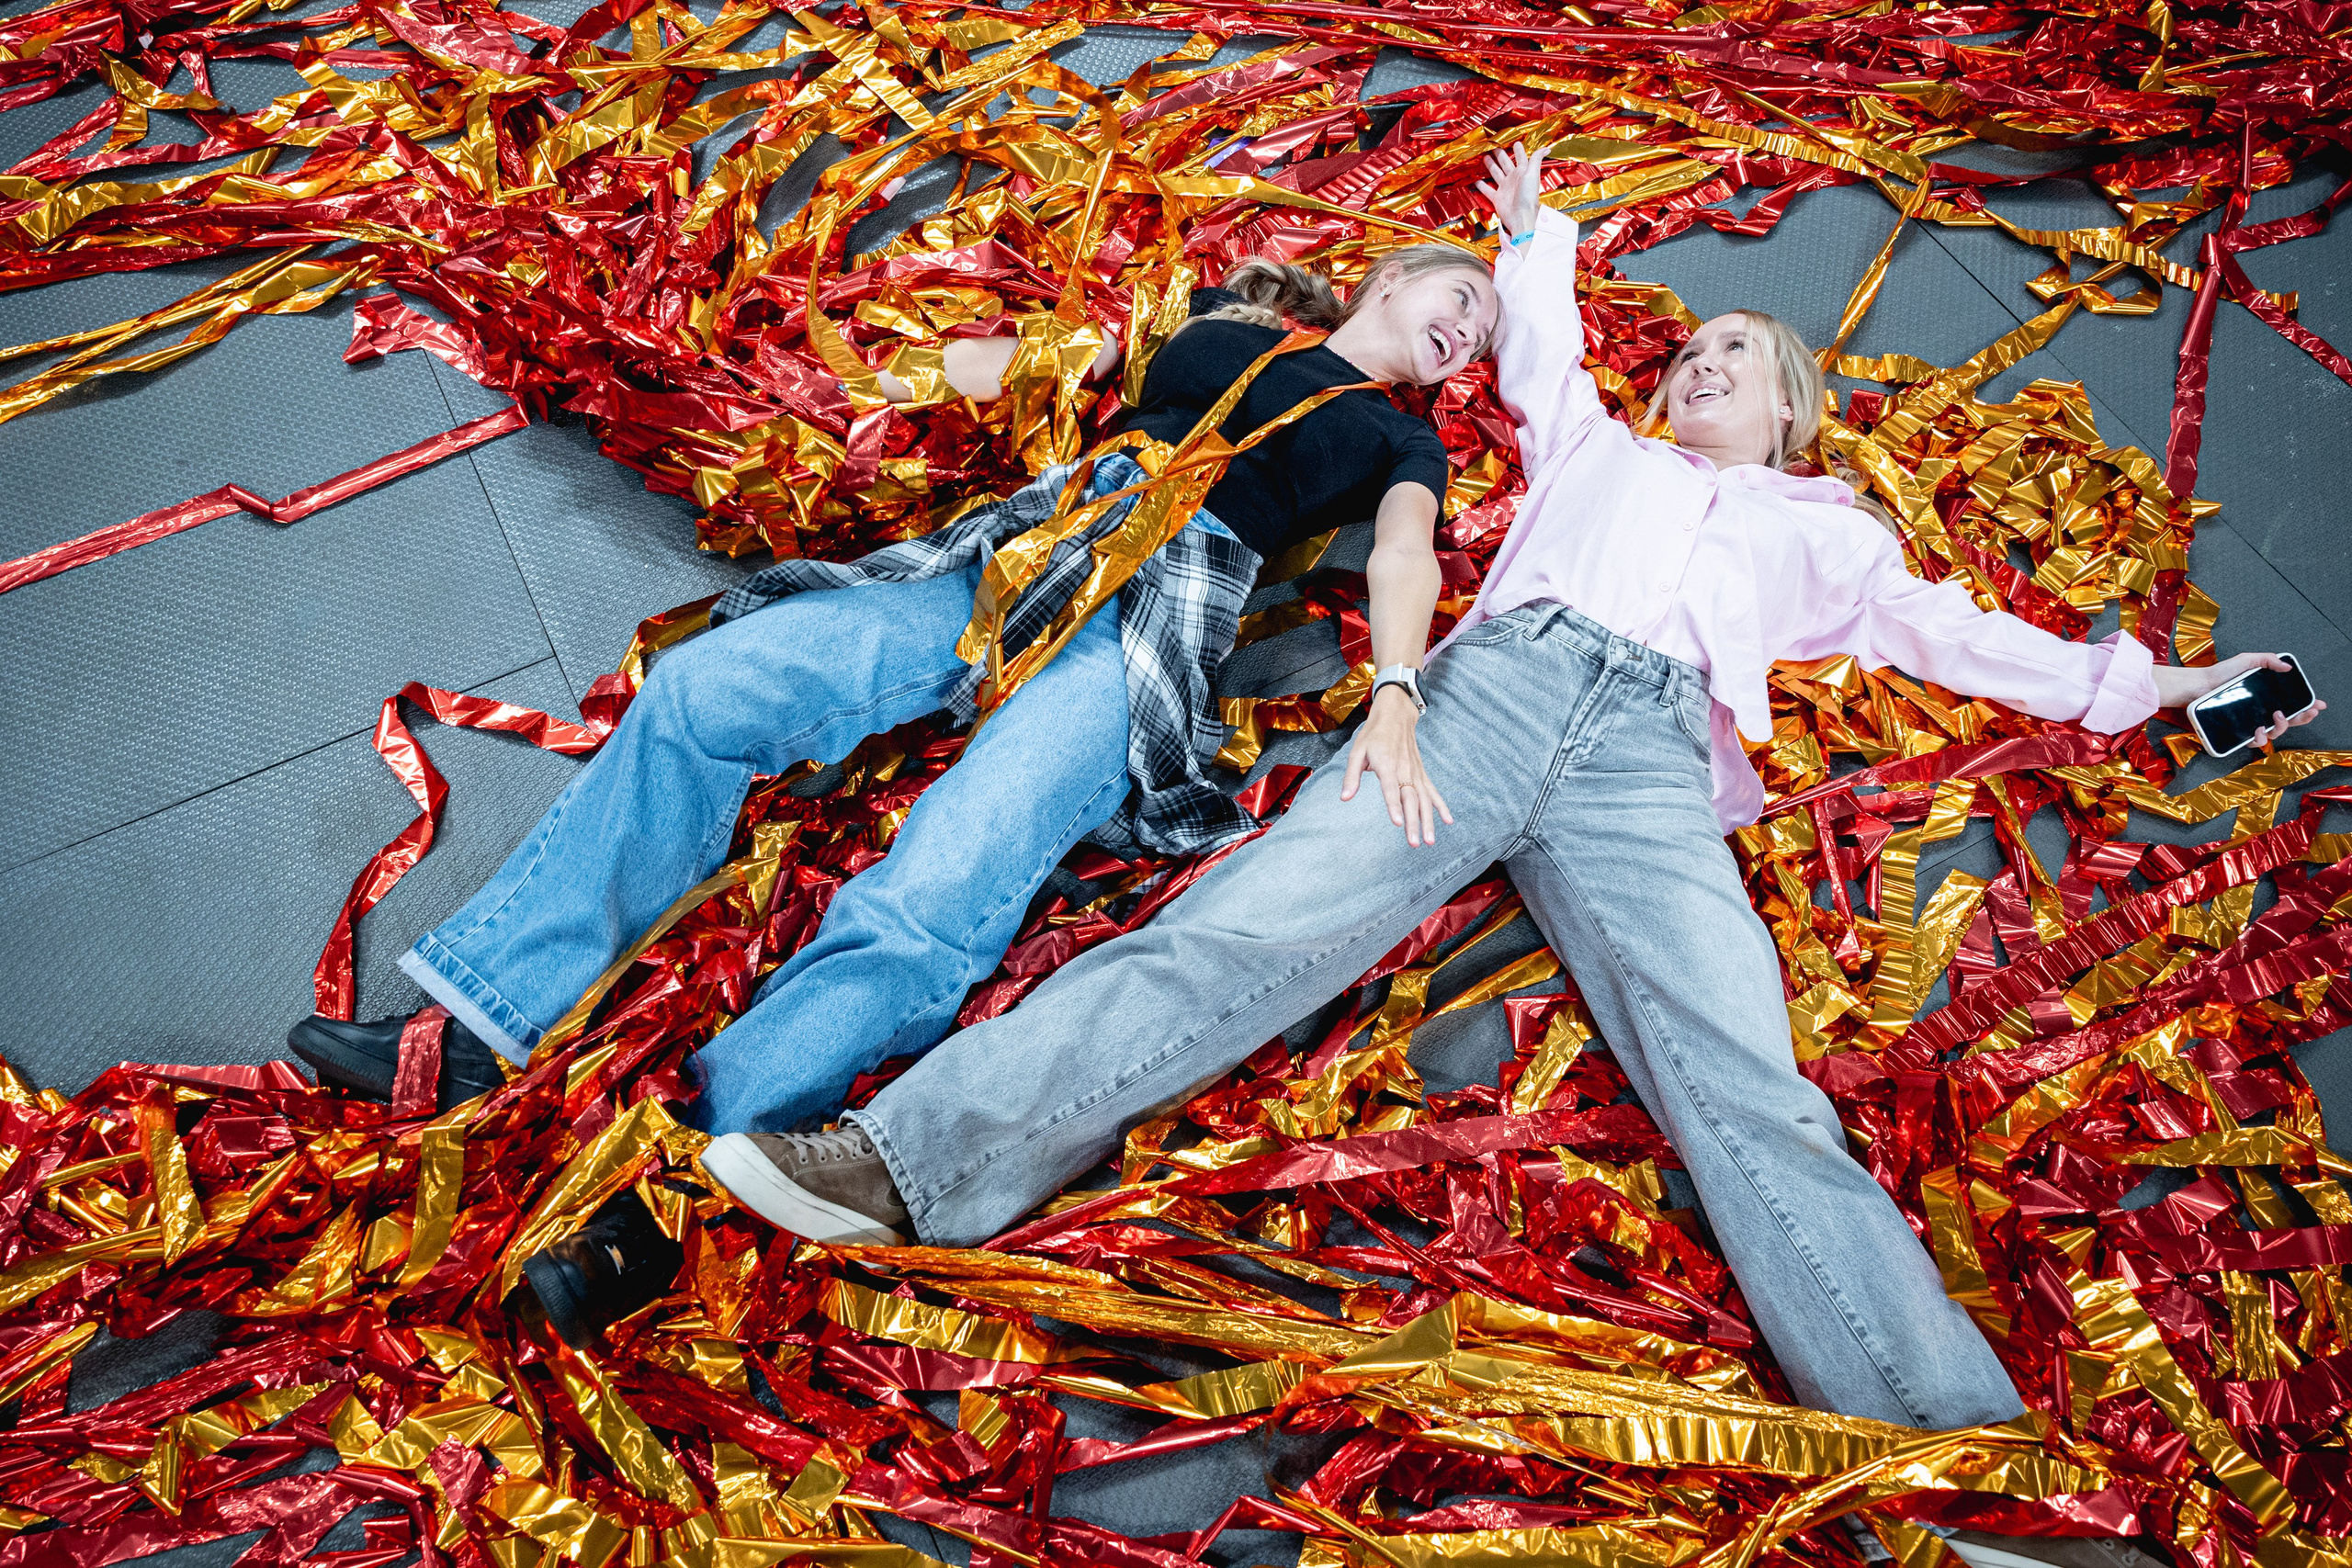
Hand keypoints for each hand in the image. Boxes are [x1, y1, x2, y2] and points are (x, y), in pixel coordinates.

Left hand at [1341, 684, 1453, 845]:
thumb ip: (1351, 776)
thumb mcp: (1356, 751)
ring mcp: (1415, 772)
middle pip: (1410, 799)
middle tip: (1414, 843)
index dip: (1394, 806)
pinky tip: (1447, 821)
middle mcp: (1404, 769)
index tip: (1398, 823)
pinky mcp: (1421, 773)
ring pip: (1424, 799)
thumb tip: (1344, 798)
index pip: (1391, 788)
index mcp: (1386, 764)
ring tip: (1429, 841)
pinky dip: (1441, 806)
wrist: (1396, 715)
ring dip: (1428, 821)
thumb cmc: (1373, 734)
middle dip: (1413, 822)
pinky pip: (1432, 792)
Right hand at [1475, 144, 1544, 241]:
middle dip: (1500, 155)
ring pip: (1496, 173)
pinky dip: (1481, 185)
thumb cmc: (1528, 196)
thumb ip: (1536, 159)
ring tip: (1485, 157)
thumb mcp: (1532, 173)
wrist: (1520, 216)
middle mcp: (1513, 179)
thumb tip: (1546, 148)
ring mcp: (1504, 188)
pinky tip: (1476, 179)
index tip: (1515, 143)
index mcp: (1522, 172)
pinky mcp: (1497, 198)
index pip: (1520, 158)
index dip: (1518, 150)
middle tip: (1494, 147)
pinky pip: (1487, 189)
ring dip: (1490, 165)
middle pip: (1505, 163)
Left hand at [2152, 652, 2326, 747]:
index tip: (2318, 704)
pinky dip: (2260, 738)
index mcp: (2266, 698)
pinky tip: (2259, 730)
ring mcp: (2249, 723)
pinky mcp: (2237, 732)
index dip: (2307, 706)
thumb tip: (2287, 666)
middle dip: (2302, 718)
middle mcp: (2260, 712)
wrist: (2198, 686)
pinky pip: (2253, 741)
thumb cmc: (2219, 674)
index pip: (2292, 704)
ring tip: (2277, 716)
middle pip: (2289, 721)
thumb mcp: (2245, 661)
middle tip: (2307, 712)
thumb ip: (2266, 660)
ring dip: (2282, 728)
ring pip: (2274, 733)